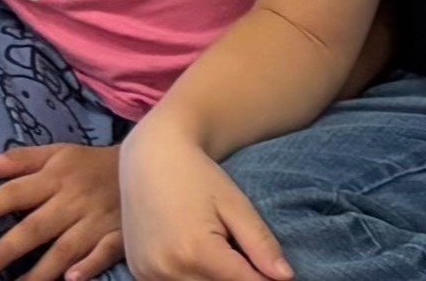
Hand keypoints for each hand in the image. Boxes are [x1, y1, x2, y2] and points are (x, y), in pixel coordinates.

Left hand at [0, 144, 124, 280]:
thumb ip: (23, 159)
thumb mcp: (60, 153)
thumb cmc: (93, 164)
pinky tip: (72, 280)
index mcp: (56, 178)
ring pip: (65, 247)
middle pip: (37, 226)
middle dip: (10, 247)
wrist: (150, 166)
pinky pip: (106, 252)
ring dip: (41, 269)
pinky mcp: (121, 236)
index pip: (17, 192)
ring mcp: (97, 221)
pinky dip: (90, 266)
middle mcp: (73, 201)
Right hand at [118, 133, 291, 280]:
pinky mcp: (140, 273)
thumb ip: (260, 243)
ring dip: (215, 280)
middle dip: (240, 279)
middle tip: (243, 254)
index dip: (265, 279)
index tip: (274, 271)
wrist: (150, 158)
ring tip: (221, 252)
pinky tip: (197, 257)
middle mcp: (168, 269)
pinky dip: (192, 279)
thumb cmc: (197, 176)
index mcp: (196, 252)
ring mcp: (148, 274)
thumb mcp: (235, 204)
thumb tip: (286, 278)